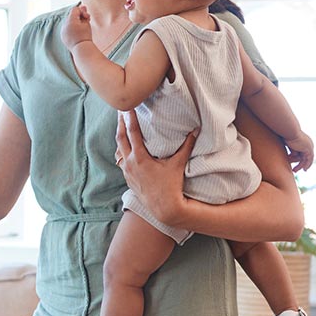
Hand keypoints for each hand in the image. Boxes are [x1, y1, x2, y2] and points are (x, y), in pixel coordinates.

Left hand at [61, 4, 92, 51]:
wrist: (82, 49)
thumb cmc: (86, 36)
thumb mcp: (86, 23)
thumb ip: (84, 14)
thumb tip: (82, 6)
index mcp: (70, 20)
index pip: (75, 9)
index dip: (82, 12)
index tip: (87, 17)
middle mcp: (64, 25)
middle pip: (71, 16)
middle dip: (79, 17)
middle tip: (86, 21)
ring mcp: (62, 31)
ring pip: (69, 22)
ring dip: (75, 23)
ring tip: (82, 28)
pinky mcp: (62, 36)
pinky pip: (66, 29)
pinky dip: (72, 28)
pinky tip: (77, 33)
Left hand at [116, 109, 196, 227]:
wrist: (164, 208)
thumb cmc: (171, 186)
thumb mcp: (178, 164)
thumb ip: (186, 146)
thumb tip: (196, 130)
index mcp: (140, 158)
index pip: (132, 133)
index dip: (130, 118)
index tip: (127, 107)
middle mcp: (130, 163)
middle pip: (120, 138)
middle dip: (120, 124)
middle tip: (120, 111)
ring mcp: (127, 171)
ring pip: (119, 149)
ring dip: (120, 137)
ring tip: (120, 126)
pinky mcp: (127, 177)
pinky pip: (121, 160)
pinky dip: (122, 150)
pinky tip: (124, 147)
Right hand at [285, 132, 313, 171]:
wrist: (289, 131)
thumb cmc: (285, 134)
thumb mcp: (288, 144)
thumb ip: (290, 149)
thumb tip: (289, 155)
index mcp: (304, 141)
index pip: (303, 152)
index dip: (300, 159)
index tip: (295, 163)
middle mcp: (308, 144)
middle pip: (306, 157)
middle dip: (302, 164)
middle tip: (296, 170)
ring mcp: (310, 147)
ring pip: (307, 159)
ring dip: (302, 166)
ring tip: (295, 171)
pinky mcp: (309, 150)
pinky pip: (308, 160)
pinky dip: (306, 165)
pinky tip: (303, 169)